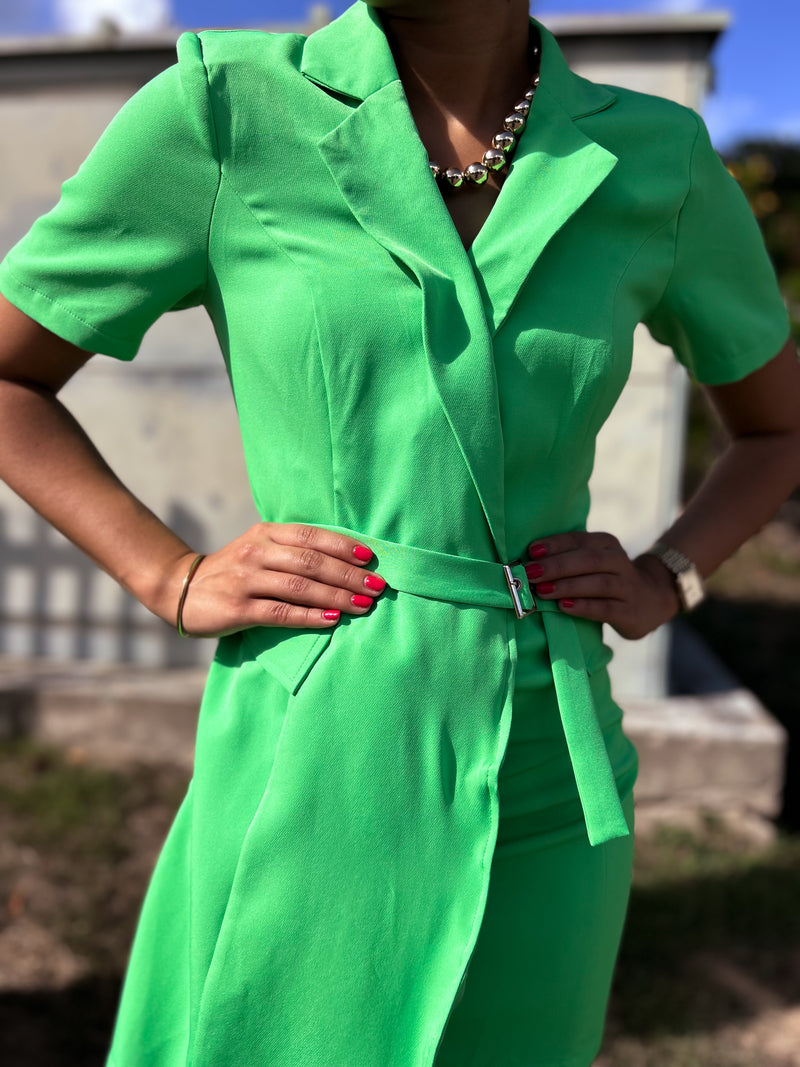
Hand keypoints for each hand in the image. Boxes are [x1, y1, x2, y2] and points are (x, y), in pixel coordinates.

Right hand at [167, 522, 386, 637]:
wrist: (181, 589)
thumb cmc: (234, 571)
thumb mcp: (260, 549)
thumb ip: (293, 551)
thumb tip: (346, 561)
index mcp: (266, 532)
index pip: (312, 536)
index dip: (343, 546)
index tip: (370, 558)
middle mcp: (257, 552)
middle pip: (312, 562)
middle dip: (349, 574)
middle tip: (378, 586)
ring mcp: (246, 579)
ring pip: (301, 587)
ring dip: (337, 596)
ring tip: (364, 604)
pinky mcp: (238, 609)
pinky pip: (281, 612)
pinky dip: (310, 616)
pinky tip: (333, 620)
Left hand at [524, 531, 680, 639]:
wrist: (651, 600)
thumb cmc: (608, 579)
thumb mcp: (593, 562)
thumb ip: (568, 559)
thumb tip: (528, 562)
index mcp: (607, 544)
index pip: (579, 540)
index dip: (555, 544)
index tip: (531, 551)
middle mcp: (619, 561)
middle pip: (588, 560)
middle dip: (556, 566)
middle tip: (530, 573)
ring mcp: (627, 586)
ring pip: (597, 583)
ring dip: (567, 586)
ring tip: (542, 590)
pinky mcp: (629, 611)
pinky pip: (605, 607)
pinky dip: (583, 606)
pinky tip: (564, 607)